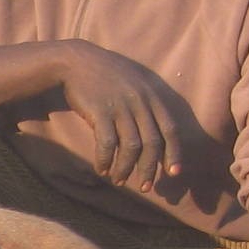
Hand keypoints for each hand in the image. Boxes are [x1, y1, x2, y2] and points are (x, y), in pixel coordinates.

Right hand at [57, 42, 197, 191]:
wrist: (75, 61)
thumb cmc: (104, 74)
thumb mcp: (134, 83)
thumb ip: (146, 103)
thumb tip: (153, 131)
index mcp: (152, 97)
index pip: (169, 130)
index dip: (173, 153)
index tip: (173, 173)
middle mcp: (140, 103)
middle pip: (152, 143)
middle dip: (149, 169)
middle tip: (144, 187)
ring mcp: (120, 107)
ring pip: (131, 147)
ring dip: (125, 168)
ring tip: (119, 181)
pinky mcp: (100, 112)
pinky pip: (107, 143)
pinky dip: (105, 159)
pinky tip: (101, 168)